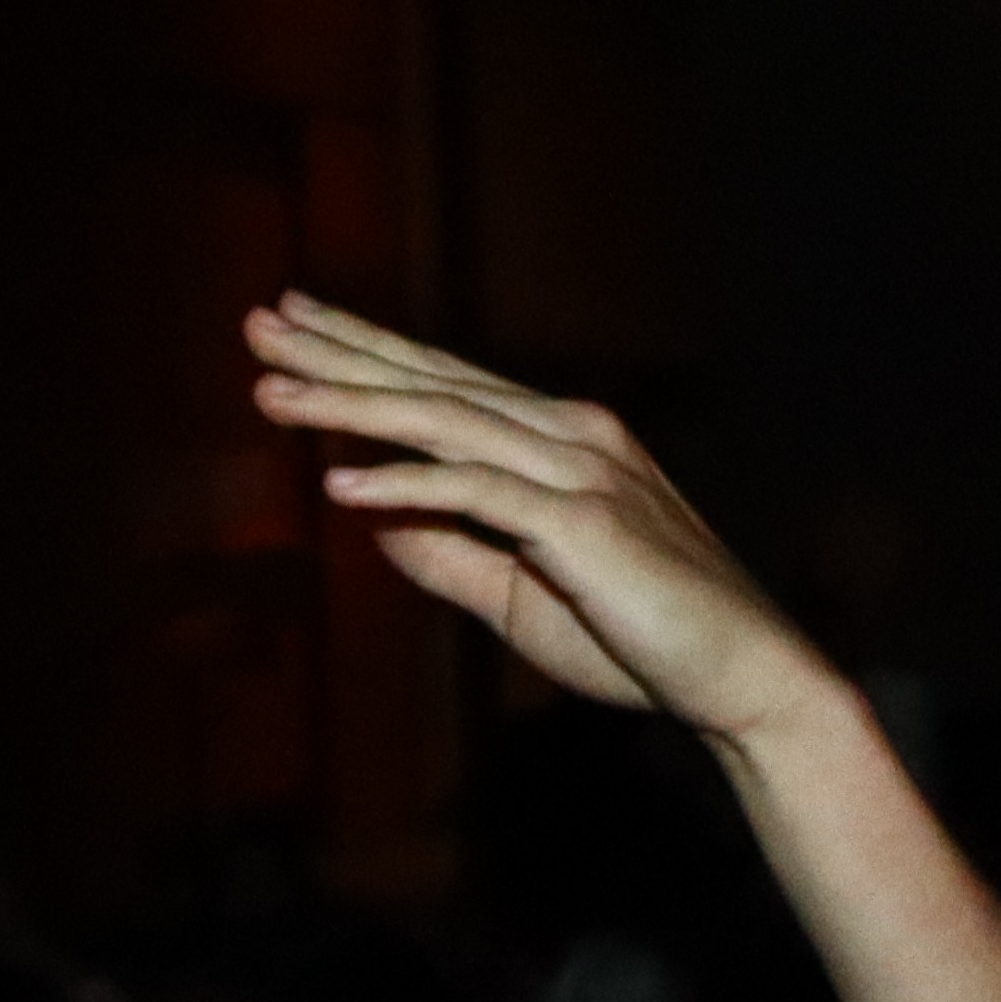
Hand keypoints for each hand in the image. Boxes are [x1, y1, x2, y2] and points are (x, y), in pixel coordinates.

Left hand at [248, 296, 838, 750]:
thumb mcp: (517, 597)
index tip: (296, 324)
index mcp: (558, 442)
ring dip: (352, 406)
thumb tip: (376, 525)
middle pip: (434, 383)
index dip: (367, 351)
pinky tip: (339, 483)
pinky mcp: (582, 523)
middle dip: (340, 352)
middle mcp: (570, 435)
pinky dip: (406, 484)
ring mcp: (580, 472)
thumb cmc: (637, 639)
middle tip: (259, 323)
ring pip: (445, 423)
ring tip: (272, 393)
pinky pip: (477, 493)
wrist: (741, 678)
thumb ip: (450, 554)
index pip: (445, 385)